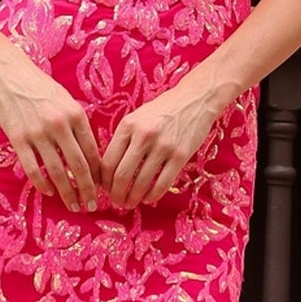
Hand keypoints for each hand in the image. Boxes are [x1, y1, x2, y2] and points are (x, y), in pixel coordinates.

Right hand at [0, 49, 102, 209]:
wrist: (11, 76)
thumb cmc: (43, 90)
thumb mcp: (68, 102)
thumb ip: (79, 126)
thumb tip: (91, 156)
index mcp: (76, 115)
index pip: (92, 152)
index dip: (99, 174)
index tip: (102, 188)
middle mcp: (59, 125)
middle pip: (79, 166)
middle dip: (88, 190)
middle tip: (92, 206)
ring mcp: (38, 133)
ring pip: (56, 171)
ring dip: (67, 192)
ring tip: (73, 205)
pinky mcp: (19, 139)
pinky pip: (32, 168)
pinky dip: (42, 183)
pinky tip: (49, 192)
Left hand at [101, 79, 222, 206]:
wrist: (196, 99)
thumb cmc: (163, 109)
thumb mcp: (137, 117)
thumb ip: (124, 139)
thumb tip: (110, 170)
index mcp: (128, 125)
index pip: (108, 161)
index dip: (104, 181)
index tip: (106, 189)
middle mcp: (143, 135)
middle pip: (121, 175)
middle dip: (116, 194)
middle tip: (117, 202)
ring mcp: (163, 146)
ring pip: (141, 182)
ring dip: (133, 198)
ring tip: (131, 203)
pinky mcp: (181, 155)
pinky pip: (163, 183)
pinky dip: (153, 195)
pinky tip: (149, 199)